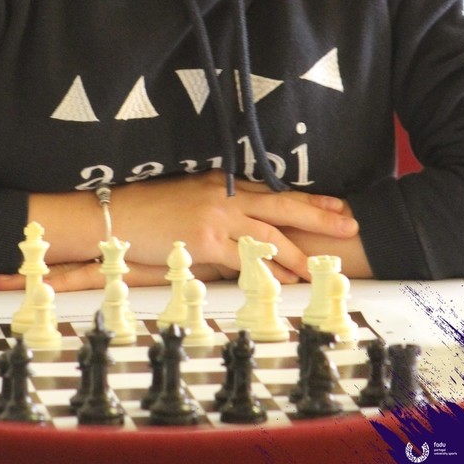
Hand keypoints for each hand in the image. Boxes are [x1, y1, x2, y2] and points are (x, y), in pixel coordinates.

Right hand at [0, 171, 363, 290]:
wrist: (114, 215)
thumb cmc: (145, 211)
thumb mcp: (186, 201)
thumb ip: (217, 213)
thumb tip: (241, 233)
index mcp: (222, 183)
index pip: (272, 191)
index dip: (306, 199)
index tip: (334, 203)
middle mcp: (225, 194)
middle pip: (282, 205)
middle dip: (319, 215)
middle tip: (348, 222)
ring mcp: (217, 215)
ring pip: (270, 233)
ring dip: (300, 251)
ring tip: (324, 264)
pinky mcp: (206, 238)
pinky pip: (245, 257)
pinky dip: (268, 270)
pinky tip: (285, 280)